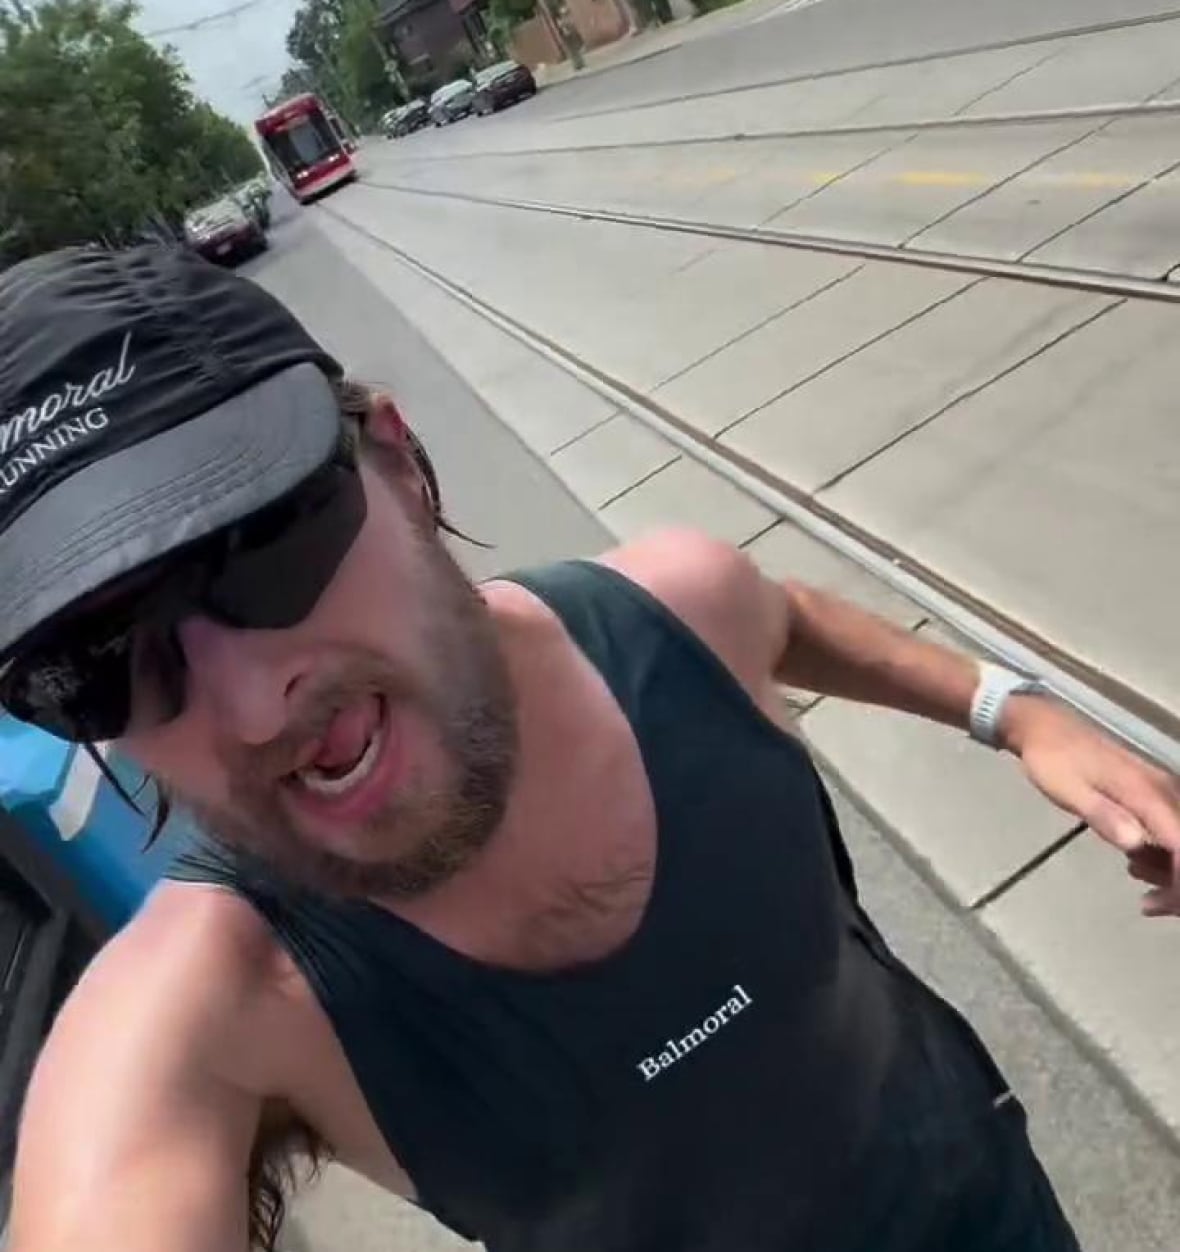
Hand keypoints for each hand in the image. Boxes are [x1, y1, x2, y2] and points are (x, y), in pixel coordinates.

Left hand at [1000, 696, 1179, 917]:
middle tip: (1152, 905)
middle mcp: (1162, 790)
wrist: (1042, 727)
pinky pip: (1171, 827)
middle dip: (1177, 879)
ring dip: (1171, 869)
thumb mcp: (1068, 791)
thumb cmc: (1051, 759)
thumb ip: (1103, 816)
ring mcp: (1159, 789)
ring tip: (1146, 894)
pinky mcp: (1151, 792)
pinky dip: (1163, 852)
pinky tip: (1138, 864)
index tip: (1168, 902)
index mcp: (1145, 792)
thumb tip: (1136, 845)